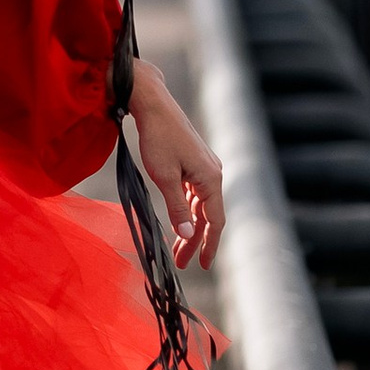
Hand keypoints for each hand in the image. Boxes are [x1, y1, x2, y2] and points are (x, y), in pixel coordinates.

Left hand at [128, 58, 223, 270]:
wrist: (153, 104)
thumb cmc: (157, 138)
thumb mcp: (164, 177)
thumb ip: (177, 207)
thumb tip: (188, 235)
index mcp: (211, 178)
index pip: (215, 221)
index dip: (209, 245)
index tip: (202, 265)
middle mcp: (213, 172)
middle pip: (208, 215)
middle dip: (195, 240)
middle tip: (181, 262)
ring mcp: (205, 166)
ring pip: (201, 204)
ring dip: (190, 225)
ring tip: (176, 247)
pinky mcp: (195, 161)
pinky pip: (195, 192)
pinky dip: (187, 209)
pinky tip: (178, 219)